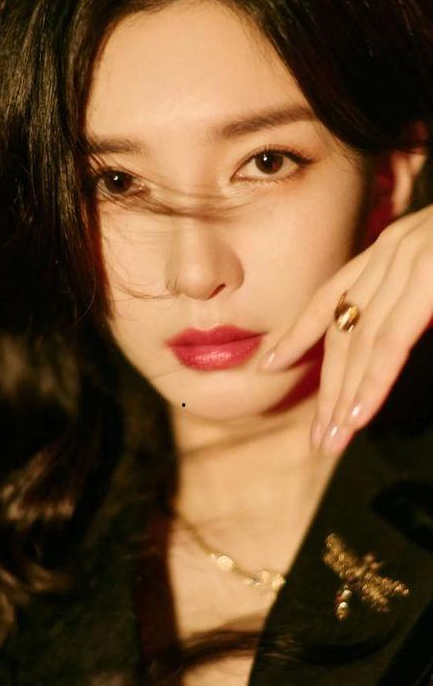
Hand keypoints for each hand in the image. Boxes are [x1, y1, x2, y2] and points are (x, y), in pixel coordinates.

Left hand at [257, 206, 432, 453]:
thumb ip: (416, 301)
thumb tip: (391, 343)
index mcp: (395, 246)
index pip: (333, 294)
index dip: (298, 331)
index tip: (268, 362)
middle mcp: (394, 249)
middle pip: (343, 328)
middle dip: (327, 387)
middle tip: (319, 438)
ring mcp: (413, 258)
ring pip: (362, 339)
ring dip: (344, 395)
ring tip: (332, 440)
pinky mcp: (430, 275)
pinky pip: (393, 336)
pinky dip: (373, 379)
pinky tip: (359, 413)